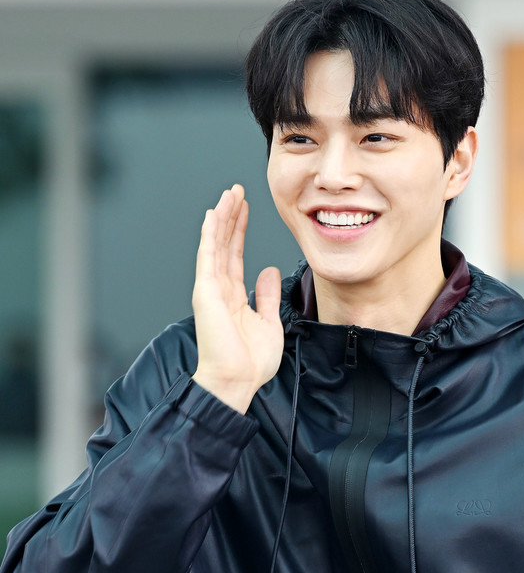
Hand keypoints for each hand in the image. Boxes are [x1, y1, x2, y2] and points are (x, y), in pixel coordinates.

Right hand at [192, 185, 283, 412]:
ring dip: (222, 218)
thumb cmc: (250, 362)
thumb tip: (268, 270)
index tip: (245, 209)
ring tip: (229, 195)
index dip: (240, 231)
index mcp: (233, 297)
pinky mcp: (206, 293)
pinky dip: (211, 235)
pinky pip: (208, 258)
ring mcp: (210, 290)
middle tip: (236, 191)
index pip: (236, 256)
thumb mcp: (269, 323)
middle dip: (231, 217)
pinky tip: (215, 215)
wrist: (237, 381)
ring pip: (216, 245)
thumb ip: (266, 295)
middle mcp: (219, 290)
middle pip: (225, 245)